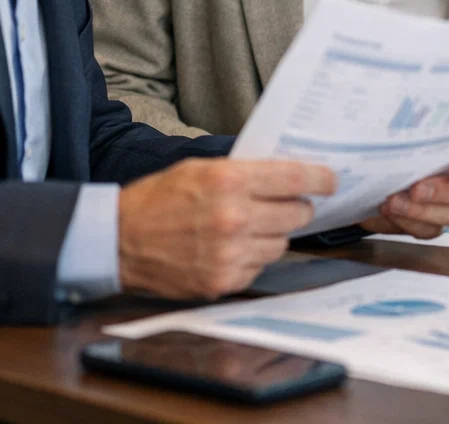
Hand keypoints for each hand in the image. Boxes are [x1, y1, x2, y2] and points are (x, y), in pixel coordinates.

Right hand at [117, 158, 335, 300]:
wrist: (117, 241)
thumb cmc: (158, 199)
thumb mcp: (200, 168)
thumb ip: (244, 171)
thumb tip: (287, 173)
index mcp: (229, 181)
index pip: (295, 178)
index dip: (321, 178)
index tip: (331, 180)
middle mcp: (234, 218)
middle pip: (297, 213)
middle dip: (296, 207)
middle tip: (285, 203)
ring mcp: (230, 254)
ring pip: (282, 243)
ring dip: (272, 234)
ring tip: (247, 227)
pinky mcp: (223, 281)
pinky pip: (259, 268)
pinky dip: (252, 259)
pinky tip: (229, 248)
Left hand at [361, 134, 448, 238]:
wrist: (367, 170)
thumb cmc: (387, 144)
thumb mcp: (396, 131)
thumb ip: (409, 131)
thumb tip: (400, 130)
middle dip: (444, 191)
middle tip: (416, 189)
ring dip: (423, 211)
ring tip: (393, 201)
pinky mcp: (432, 222)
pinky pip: (431, 230)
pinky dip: (410, 223)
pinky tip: (391, 211)